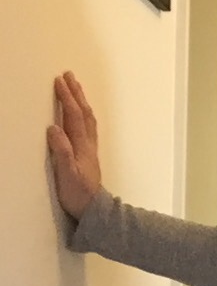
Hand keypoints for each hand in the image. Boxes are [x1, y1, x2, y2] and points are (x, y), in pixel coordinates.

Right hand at [48, 72, 102, 219]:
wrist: (94, 210)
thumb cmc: (78, 194)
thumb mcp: (66, 174)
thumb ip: (61, 151)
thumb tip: (53, 128)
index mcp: (81, 146)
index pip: (73, 116)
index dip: (66, 98)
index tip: (59, 81)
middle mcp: (88, 144)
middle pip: (83, 113)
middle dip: (76, 93)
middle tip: (69, 75)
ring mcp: (90, 149)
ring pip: (87, 119)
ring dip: (81, 101)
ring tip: (76, 88)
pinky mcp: (89, 155)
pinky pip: (88, 127)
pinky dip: (84, 115)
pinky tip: (82, 114)